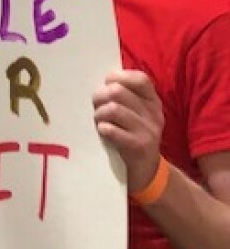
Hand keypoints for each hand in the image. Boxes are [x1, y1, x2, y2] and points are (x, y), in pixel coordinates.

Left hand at [92, 68, 163, 191]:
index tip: (106, 84)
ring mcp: (148, 131)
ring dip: (99, 113)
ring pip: (113, 109)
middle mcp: (154, 114)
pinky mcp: (139, 147)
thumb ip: (126, 95)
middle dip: (100, 96)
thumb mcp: (137, 113)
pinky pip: (112, 130)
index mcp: (153, 102)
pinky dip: (103, 128)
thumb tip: (103, 81)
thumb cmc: (134, 134)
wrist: (147, 171)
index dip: (119, 77)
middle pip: (118, 92)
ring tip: (98, 120)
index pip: (140, 79)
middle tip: (95, 105)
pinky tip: (102, 131)